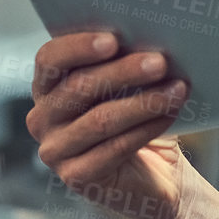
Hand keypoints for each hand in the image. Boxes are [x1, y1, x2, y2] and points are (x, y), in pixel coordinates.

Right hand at [24, 31, 192, 218]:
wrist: (154, 180)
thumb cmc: (138, 122)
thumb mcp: (127, 88)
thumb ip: (122, 64)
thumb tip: (148, 38)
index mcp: (47, 88)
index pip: (49, 60)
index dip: (78, 47)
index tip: (113, 40)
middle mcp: (41, 119)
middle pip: (78, 87)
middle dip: (123, 71)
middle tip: (159, 62)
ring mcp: (55, 152)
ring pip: (100, 119)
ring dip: (143, 101)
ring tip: (176, 88)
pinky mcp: (76, 177)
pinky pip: (114, 148)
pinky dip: (146, 129)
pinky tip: (169, 115)